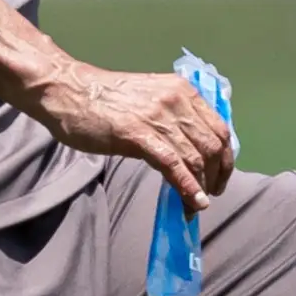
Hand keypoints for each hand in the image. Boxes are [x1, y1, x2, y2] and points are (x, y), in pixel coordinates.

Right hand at [34, 64, 235, 211]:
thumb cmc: (105, 97)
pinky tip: (191, 203)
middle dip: (217, 175)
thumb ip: (173, 116)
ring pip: (196, 158)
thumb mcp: (150, 97)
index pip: (220, 128)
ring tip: (196, 205)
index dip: (226, 157)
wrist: (69, 91)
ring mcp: (158, 117)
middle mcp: (176, 101)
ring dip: (201, 187)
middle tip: (210, 194)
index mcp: (182, 90)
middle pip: (213, 145)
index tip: (220, 176)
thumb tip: (190, 147)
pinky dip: (187, 187)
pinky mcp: (139, 135)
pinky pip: (173, 165)